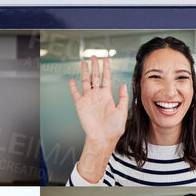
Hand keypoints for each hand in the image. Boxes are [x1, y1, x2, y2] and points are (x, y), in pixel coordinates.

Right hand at [67, 56, 129, 183]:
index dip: (106, 68)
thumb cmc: (114, 129)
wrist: (102, 138)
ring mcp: (88, 99)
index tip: (106, 59)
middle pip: (95, 77)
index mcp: (107, 96)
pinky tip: (72, 80)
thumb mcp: (122, 111)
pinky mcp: (80, 105)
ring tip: (84, 63)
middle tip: (94, 57)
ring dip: (84, 72)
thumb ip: (123, 97)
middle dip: (95, 66)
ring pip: (85, 82)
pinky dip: (73, 87)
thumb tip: (123, 84)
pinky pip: (75, 93)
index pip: (107, 78)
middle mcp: (97, 96)